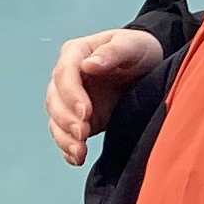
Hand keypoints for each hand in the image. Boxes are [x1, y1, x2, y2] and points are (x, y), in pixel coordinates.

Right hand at [47, 26, 164, 166]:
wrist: (149, 68)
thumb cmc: (139, 50)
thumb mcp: (133, 45)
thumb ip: (113, 51)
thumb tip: (88, 64)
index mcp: (77, 53)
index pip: (64, 73)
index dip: (71, 94)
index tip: (85, 112)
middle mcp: (68, 76)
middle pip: (55, 99)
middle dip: (66, 119)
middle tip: (83, 133)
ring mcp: (71, 99)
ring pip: (56, 119)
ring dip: (64, 137)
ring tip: (80, 151)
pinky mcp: (78, 118)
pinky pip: (64, 135)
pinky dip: (67, 148)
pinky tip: (77, 158)